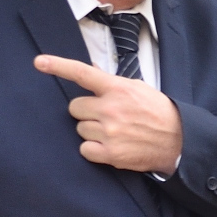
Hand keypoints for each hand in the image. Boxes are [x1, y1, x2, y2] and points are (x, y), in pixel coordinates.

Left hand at [34, 54, 182, 173]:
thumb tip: (89, 70)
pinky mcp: (110, 154)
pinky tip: (109, 146)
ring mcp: (109, 132)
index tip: (39, 62)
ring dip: (91, 130)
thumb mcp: (137, 88)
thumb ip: (110, 82)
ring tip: (113, 132)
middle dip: (86, 111)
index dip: (58, 66)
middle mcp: (110, 109)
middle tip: (105, 116)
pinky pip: (84, 149)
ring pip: (79, 129)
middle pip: (75, 107)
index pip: (82, 73)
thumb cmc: (157, 112)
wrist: (178, 140)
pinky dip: (93, 149)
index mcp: (117, 89)